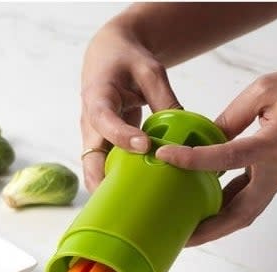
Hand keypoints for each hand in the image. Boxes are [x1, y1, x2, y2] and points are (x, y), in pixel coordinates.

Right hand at [80, 16, 180, 191]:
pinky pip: (107, 168)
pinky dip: (118, 183)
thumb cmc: (127, 59)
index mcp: (97, 96)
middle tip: (127, 203)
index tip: (144, 146)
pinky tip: (138, 197)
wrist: (107, 57)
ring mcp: (94, 137)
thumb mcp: (150, 70)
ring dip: (110, 190)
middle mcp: (90, 123)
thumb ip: (165, 99)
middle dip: (104, 183)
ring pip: (95, 170)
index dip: (122, 136)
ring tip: (133, 210)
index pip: (104, 120)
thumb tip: (186, 132)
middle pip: (90, 160)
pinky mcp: (103, 145)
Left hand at [155, 62, 276, 245]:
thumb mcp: (264, 90)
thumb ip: (230, 117)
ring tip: (186, 232)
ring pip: (244, 213)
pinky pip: (246, 201)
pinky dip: (223, 209)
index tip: (166, 155)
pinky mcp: (274, 178)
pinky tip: (202, 208)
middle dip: (208, 229)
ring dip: (215, 226)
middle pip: (240, 212)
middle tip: (180, 236)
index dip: (194, 159)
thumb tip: (201, 140)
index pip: (229, 158)